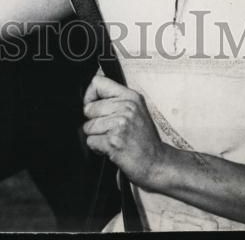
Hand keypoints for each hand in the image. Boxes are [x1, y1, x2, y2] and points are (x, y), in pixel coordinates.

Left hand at [83, 74, 169, 191]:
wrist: (156, 162)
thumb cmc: (145, 139)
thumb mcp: (136, 110)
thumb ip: (117, 98)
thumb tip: (94, 85)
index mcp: (130, 97)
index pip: (98, 83)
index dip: (90, 95)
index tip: (93, 105)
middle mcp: (126, 108)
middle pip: (89, 108)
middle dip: (93, 121)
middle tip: (108, 129)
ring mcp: (119, 125)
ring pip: (88, 126)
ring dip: (96, 136)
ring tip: (110, 139)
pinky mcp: (113, 142)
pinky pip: (90, 141)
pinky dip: (97, 148)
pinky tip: (110, 148)